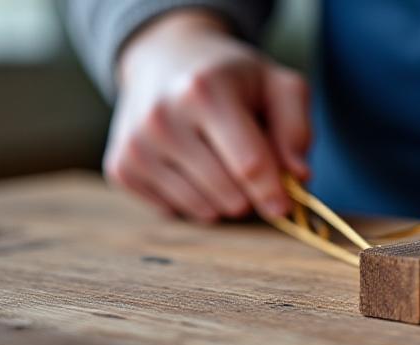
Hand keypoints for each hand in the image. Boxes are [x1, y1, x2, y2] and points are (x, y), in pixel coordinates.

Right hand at [105, 9, 310, 221]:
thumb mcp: (277, 85)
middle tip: (251, 168)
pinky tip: (192, 166)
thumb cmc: (232, 77)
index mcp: (206, 90)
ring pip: (202, 209)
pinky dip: (194, 200)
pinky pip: (174, 211)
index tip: (286, 208)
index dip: (273, 193)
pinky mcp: (121, 166)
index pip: (249, 164)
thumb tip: (298, 177)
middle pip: (228, 193)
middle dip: (251, 193)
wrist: (165, 57)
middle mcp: (163, 117)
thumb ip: (296, 128)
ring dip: (224, 200)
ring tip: (221, 161)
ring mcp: (136, 144)